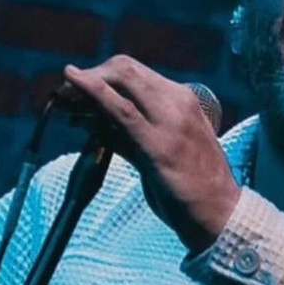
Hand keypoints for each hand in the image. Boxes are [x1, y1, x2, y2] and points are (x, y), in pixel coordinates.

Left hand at [63, 56, 241, 250]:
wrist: (221, 215)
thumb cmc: (193, 188)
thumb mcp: (165, 149)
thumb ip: (133, 133)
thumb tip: (96, 123)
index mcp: (184, 101)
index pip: (136, 73)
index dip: (103, 74)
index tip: (79, 88)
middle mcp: (179, 102)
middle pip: (125, 69)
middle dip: (91, 75)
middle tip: (66, 92)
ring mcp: (170, 121)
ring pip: (121, 81)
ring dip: (85, 85)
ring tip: (62, 97)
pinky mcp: (158, 145)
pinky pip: (120, 111)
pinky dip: (93, 93)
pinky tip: (73, 85)